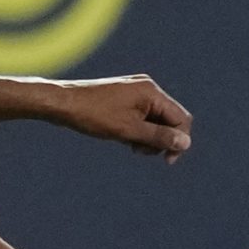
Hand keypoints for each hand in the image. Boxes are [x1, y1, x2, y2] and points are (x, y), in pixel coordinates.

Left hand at [49, 74, 193, 160]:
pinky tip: (124, 139)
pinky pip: (142, 117)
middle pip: (170, 119)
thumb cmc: (94, 115)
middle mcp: (147, 88)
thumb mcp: (129, 130)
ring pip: (156, 120)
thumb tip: (185, 142)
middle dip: (161, 139)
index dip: (178, 141)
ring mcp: (136, 92)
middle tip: (140, 152)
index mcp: (151, 92)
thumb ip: (159, 136)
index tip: (167, 160)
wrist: (63, 103)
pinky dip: (138, 131)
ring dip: (149, 137)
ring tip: (130, 146)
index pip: (180, 118)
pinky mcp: (126, 98)